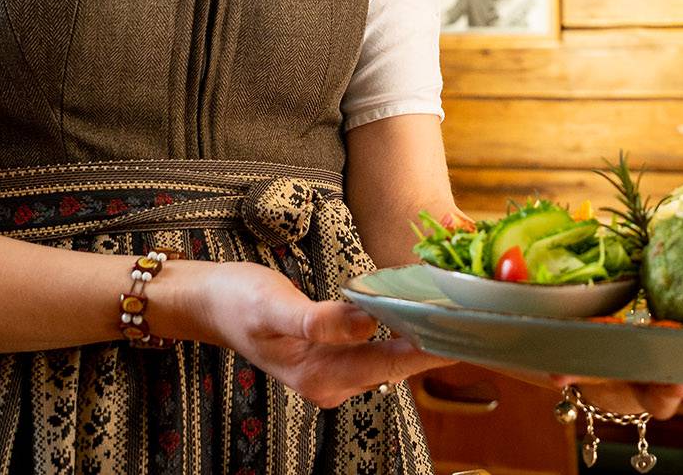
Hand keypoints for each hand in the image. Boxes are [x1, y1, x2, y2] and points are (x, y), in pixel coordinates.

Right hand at [196, 261, 450, 407]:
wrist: (206, 303)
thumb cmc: (237, 301)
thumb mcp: (275, 307)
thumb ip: (320, 321)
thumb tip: (367, 323)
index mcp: (322, 376)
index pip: (392, 364)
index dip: (431, 348)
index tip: (467, 332)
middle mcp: (331, 382)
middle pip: (397, 365)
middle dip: (434, 342)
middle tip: (476, 316)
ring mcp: (330, 371)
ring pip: (388, 356)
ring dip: (419, 336)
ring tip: (456, 313)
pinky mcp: (329, 355)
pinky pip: (374, 346)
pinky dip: (398, 330)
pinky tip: (414, 313)